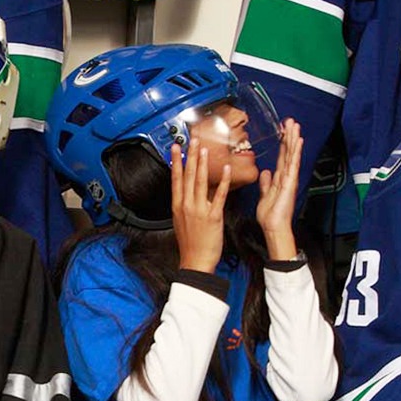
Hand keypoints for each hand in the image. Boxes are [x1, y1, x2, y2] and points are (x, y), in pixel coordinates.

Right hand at [172, 140, 228, 272]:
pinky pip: (218, 195)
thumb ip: (184, 204)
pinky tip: (225, 169)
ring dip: (202, 163)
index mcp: (178, 205)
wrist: (195, 261)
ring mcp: (199, 210)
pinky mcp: (213, 216)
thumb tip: (187, 193)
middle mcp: (187, 205)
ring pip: (200, 181)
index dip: (175, 161)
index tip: (175, 147)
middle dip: (190, 155)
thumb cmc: (190, 244)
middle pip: (188, 175)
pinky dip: (222, 181)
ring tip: (204, 148)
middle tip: (192, 140)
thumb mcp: (180, 221)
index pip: (176, 178)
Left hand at [256, 119, 303, 260]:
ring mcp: (289, 179)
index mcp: (279, 178)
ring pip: (292, 155)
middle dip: (289, 136)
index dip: (282, 143)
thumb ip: (266, 183)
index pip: (281, 157)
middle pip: (288, 152)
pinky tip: (298, 141)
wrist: (274, 227)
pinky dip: (295, 152)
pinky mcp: (290, 183)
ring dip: (293, 139)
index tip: (283, 130)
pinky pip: (293, 164)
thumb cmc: (270, 215)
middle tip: (291, 121)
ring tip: (295, 125)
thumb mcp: (265, 195)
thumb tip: (265, 173)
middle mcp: (286, 176)